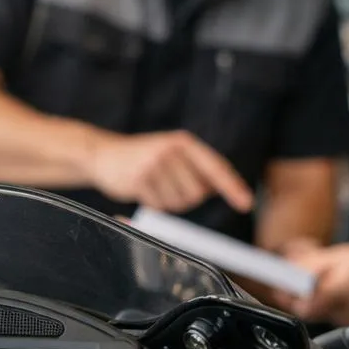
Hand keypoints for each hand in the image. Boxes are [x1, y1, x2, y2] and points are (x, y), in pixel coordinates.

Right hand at [88, 130, 253, 214]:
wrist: (102, 154)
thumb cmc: (143, 157)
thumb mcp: (171, 153)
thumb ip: (195, 168)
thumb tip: (217, 189)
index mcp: (184, 142)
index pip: (215, 167)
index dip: (232, 187)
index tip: (247, 203)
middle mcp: (171, 150)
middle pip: (197, 193)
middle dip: (187, 197)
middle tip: (170, 187)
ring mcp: (154, 164)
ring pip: (179, 203)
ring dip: (169, 202)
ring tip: (154, 186)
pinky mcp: (139, 180)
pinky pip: (159, 207)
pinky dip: (154, 205)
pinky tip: (143, 190)